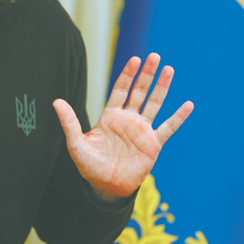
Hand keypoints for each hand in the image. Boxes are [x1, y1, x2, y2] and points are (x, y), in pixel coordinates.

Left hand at [53, 53, 192, 200]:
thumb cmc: (89, 165)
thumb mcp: (76, 143)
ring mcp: (142, 130)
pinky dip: (178, 117)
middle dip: (146, 74)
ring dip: (162, 87)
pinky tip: (188, 104)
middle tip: (153, 56)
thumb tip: (55, 101)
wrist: (106, 187)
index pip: (120, 89)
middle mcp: (128, 119)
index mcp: (111, 116)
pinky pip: (168, 128)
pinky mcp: (153, 144)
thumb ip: (69, 122)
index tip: (134, 59)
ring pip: (154, 104)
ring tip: (169, 69)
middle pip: (139, 91)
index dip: (127, 74)